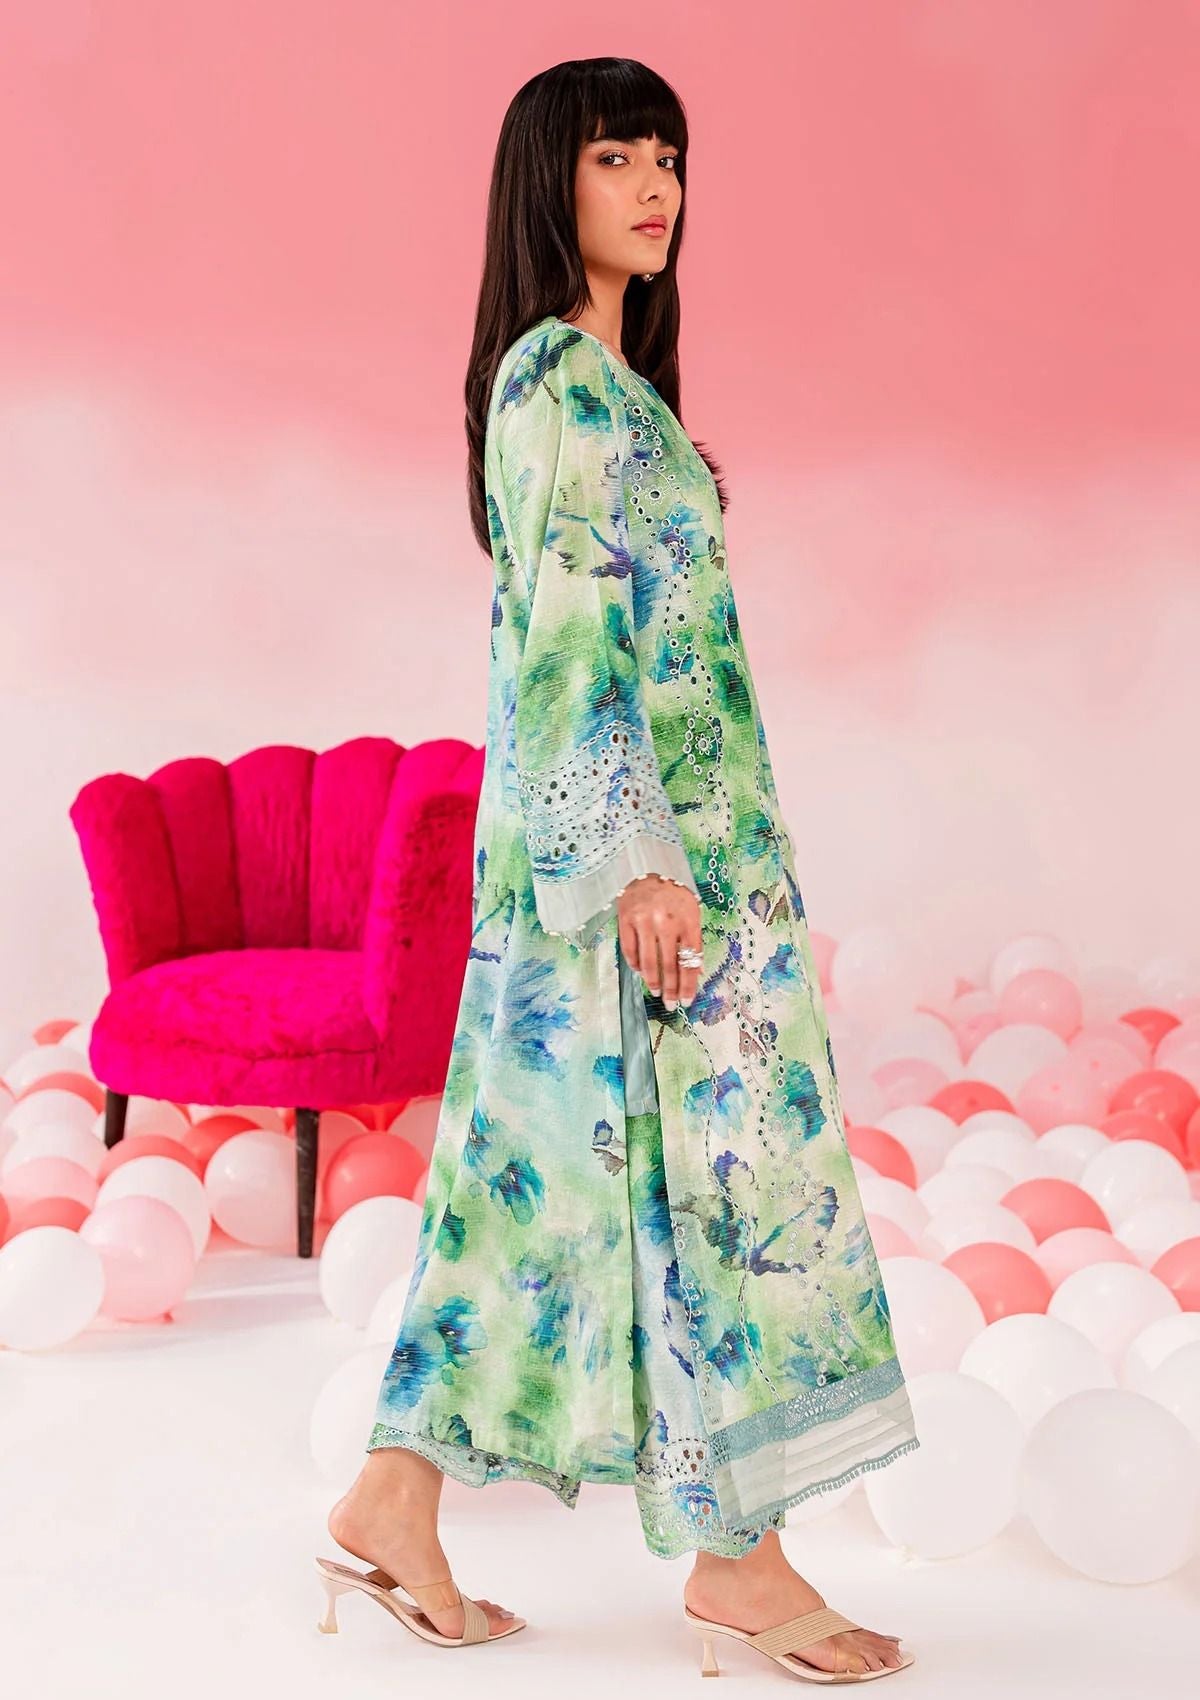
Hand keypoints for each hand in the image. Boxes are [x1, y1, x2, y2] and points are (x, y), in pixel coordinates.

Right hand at [616, 874, 703, 1010]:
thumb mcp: (691, 912)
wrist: (646, 868)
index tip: (687, 1000)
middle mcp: (666, 922)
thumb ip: (693, 940)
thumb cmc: (673, 894)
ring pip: (648, 962)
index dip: (688, 984)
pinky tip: (640, 973)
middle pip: (670, 965)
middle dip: (671, 989)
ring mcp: (644, 921)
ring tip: (656, 992)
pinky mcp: (626, 920)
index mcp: (688, 920)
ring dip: (652, 981)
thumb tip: (696, 972)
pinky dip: (635, 965)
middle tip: (670, 1004)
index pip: (690, 960)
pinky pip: (630, 951)